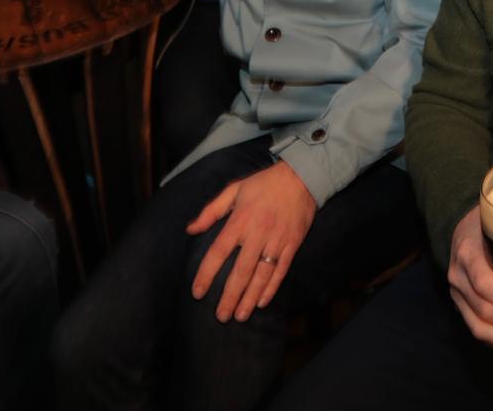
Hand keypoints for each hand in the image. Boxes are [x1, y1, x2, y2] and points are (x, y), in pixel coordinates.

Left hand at [187, 159, 317, 323]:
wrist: (302, 176)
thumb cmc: (264, 183)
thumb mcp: (234, 190)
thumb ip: (211, 211)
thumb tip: (190, 229)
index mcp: (240, 220)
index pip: (218, 252)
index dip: (206, 274)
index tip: (198, 292)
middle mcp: (257, 233)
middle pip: (240, 271)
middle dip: (230, 296)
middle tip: (221, 316)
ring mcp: (277, 240)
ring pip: (261, 275)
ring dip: (250, 298)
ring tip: (240, 315)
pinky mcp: (292, 244)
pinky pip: (281, 270)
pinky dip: (271, 288)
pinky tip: (262, 301)